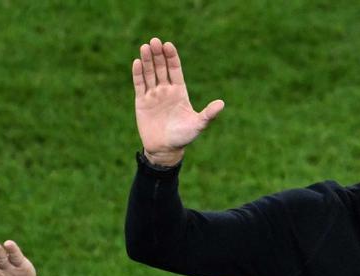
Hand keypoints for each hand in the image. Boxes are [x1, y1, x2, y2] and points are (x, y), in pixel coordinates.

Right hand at [132, 37, 224, 165]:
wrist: (165, 150)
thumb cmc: (183, 137)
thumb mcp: (198, 125)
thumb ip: (208, 114)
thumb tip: (222, 103)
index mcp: (179, 91)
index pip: (175, 69)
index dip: (172, 57)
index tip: (168, 45)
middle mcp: (166, 90)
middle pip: (161, 67)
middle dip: (158, 54)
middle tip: (154, 41)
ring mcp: (153, 95)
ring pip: (149, 73)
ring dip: (147, 60)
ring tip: (145, 47)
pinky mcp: (142, 102)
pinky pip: (139, 85)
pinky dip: (138, 74)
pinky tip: (137, 62)